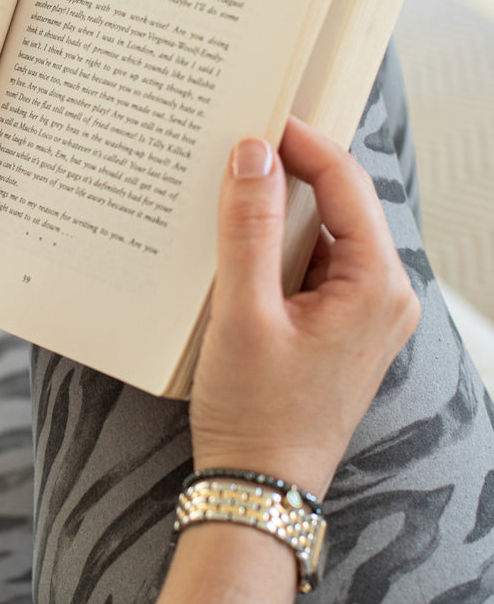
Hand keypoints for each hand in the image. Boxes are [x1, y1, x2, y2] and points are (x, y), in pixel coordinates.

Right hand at [189, 116, 419, 498]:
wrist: (257, 487)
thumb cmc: (256, 413)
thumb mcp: (243, 313)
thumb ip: (248, 228)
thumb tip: (252, 154)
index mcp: (376, 286)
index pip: (346, 184)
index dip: (302, 142)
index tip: (257, 116)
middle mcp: (381, 295)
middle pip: (336, 205)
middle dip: (285, 173)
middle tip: (233, 145)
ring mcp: (361, 314)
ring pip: (318, 235)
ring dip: (273, 214)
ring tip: (222, 192)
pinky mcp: (336, 329)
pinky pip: (308, 267)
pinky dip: (272, 250)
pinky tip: (231, 245)